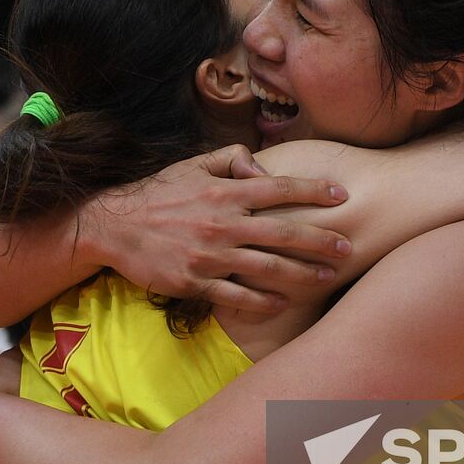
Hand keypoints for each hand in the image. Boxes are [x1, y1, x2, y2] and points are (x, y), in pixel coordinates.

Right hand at [87, 144, 350, 313]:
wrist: (114, 226)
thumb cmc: (158, 194)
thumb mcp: (192, 165)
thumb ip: (231, 160)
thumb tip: (261, 165)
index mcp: (224, 192)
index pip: (279, 189)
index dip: (313, 191)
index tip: (341, 195)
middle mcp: (223, 223)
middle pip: (284, 233)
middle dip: (321, 241)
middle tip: (348, 248)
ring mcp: (210, 256)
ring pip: (268, 268)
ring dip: (303, 274)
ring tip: (328, 277)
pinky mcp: (195, 281)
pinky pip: (238, 295)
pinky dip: (264, 300)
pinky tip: (284, 302)